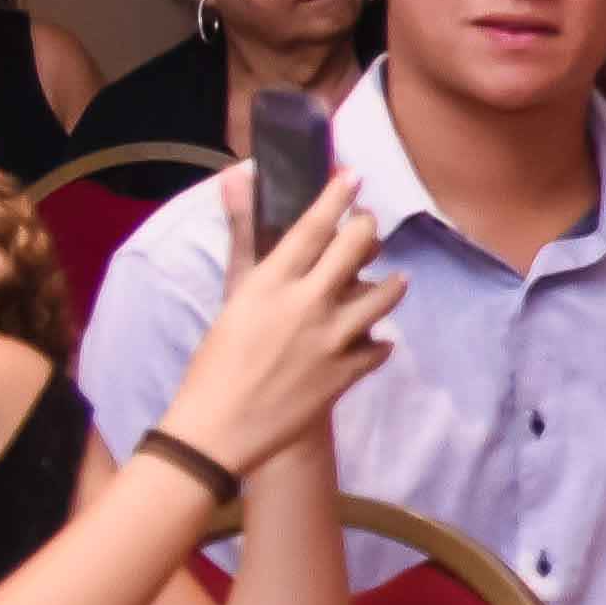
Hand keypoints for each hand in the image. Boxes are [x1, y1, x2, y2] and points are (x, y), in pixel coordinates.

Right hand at [156, 180, 401, 478]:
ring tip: (390, 282)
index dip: (339, 195)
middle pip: (357, 248)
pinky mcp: (348, 372)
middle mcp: (308, 304)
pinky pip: (381, 346)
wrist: (220, 429)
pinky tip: (371, 338)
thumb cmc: (215, 361)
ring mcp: (334, 339)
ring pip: (385, 294)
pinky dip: (377, 340)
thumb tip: (236, 178)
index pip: (315, 225)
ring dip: (390, 284)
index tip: (355, 175)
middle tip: (367, 227)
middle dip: (368, 229)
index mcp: (272, 282)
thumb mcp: (231, 295)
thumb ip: (244, 236)